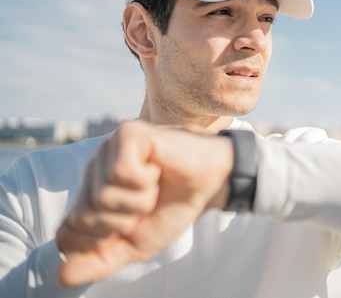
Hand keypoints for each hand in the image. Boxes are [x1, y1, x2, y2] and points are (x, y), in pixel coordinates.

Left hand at [55, 120, 233, 285]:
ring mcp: (108, 149)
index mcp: (90, 193)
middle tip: (146, 205)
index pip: (67, 232)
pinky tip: (157, 169)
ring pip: (102, 195)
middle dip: (122, 221)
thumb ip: (100, 260)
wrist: (211, 185)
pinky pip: (120, 172)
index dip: (102, 240)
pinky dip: (145, 181)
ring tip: (154, 186)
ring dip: (139, 201)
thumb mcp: (135, 244)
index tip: (130, 226)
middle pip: (84, 215)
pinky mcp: (128, 133)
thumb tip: (61, 275)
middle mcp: (94, 169)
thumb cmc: (173, 207)